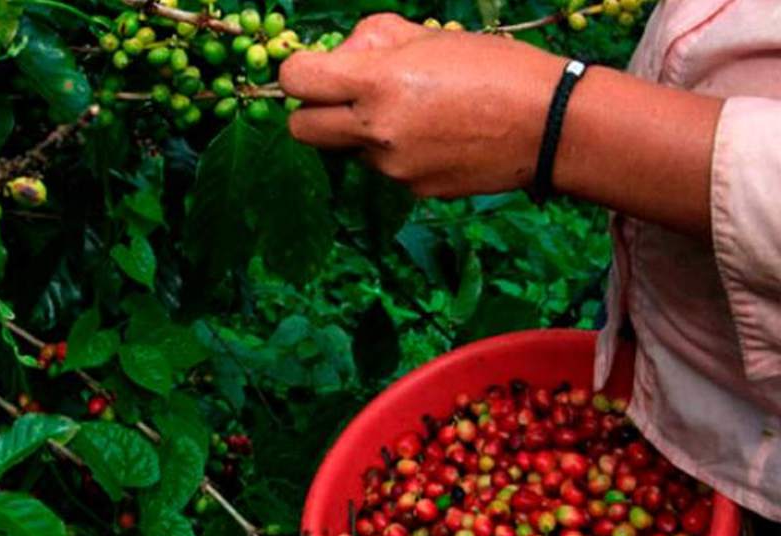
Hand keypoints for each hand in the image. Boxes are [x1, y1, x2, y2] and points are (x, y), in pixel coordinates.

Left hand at [279, 14, 564, 197]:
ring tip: (414, 111)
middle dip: (312, 110)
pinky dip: (397, 153)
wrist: (550, 125)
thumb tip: (340, 56)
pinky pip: (386, 169)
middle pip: (300, 130)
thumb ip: (372, 41)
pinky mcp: (414, 190)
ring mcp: (393, 168)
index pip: (295, 81)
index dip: (298, 70)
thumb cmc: (494, 68)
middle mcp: (376, 132)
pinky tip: (437, 135)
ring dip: (362, 131)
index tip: (314, 67)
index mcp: (376, 83)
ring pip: (348, 150)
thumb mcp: (428, 36)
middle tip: (343, 96)